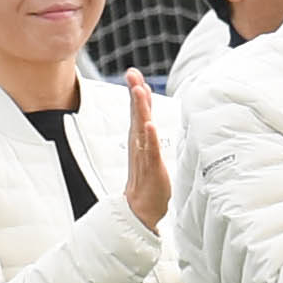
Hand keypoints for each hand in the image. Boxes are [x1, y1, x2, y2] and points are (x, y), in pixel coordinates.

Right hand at [119, 70, 168, 229]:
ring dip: (140, 109)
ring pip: (141, 128)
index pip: (137, 111)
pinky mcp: (151, 168)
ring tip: (139, 91)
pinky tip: (149, 125)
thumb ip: (147, 130)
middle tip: (131, 74)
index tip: (133, 73)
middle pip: (136, 114)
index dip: (136, 92)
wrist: (141, 209)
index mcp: (138, 139)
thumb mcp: (148, 150)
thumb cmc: (146, 181)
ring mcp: (144, 155)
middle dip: (134, 93)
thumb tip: (146, 113)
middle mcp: (139, 144)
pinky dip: (149, 137)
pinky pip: (151, 150)